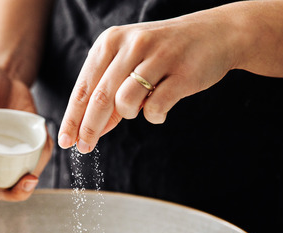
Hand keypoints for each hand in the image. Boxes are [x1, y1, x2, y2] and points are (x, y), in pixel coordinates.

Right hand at [0, 64, 51, 200]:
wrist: (5, 77)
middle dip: (12, 194)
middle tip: (24, 181)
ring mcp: (10, 156)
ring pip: (20, 182)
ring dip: (29, 185)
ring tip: (33, 174)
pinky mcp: (29, 148)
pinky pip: (37, 160)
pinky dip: (43, 157)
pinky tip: (46, 143)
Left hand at [57, 12, 237, 153]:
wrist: (216, 34)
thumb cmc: (166, 52)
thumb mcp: (131, 62)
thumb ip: (110, 92)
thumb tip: (90, 130)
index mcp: (111, 41)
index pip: (84, 87)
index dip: (72, 118)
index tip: (66, 141)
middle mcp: (131, 45)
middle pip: (100, 98)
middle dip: (89, 128)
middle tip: (84, 148)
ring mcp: (157, 57)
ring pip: (125, 103)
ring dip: (129, 114)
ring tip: (141, 106)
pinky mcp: (181, 73)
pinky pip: (155, 108)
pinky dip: (154, 116)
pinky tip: (161, 108)